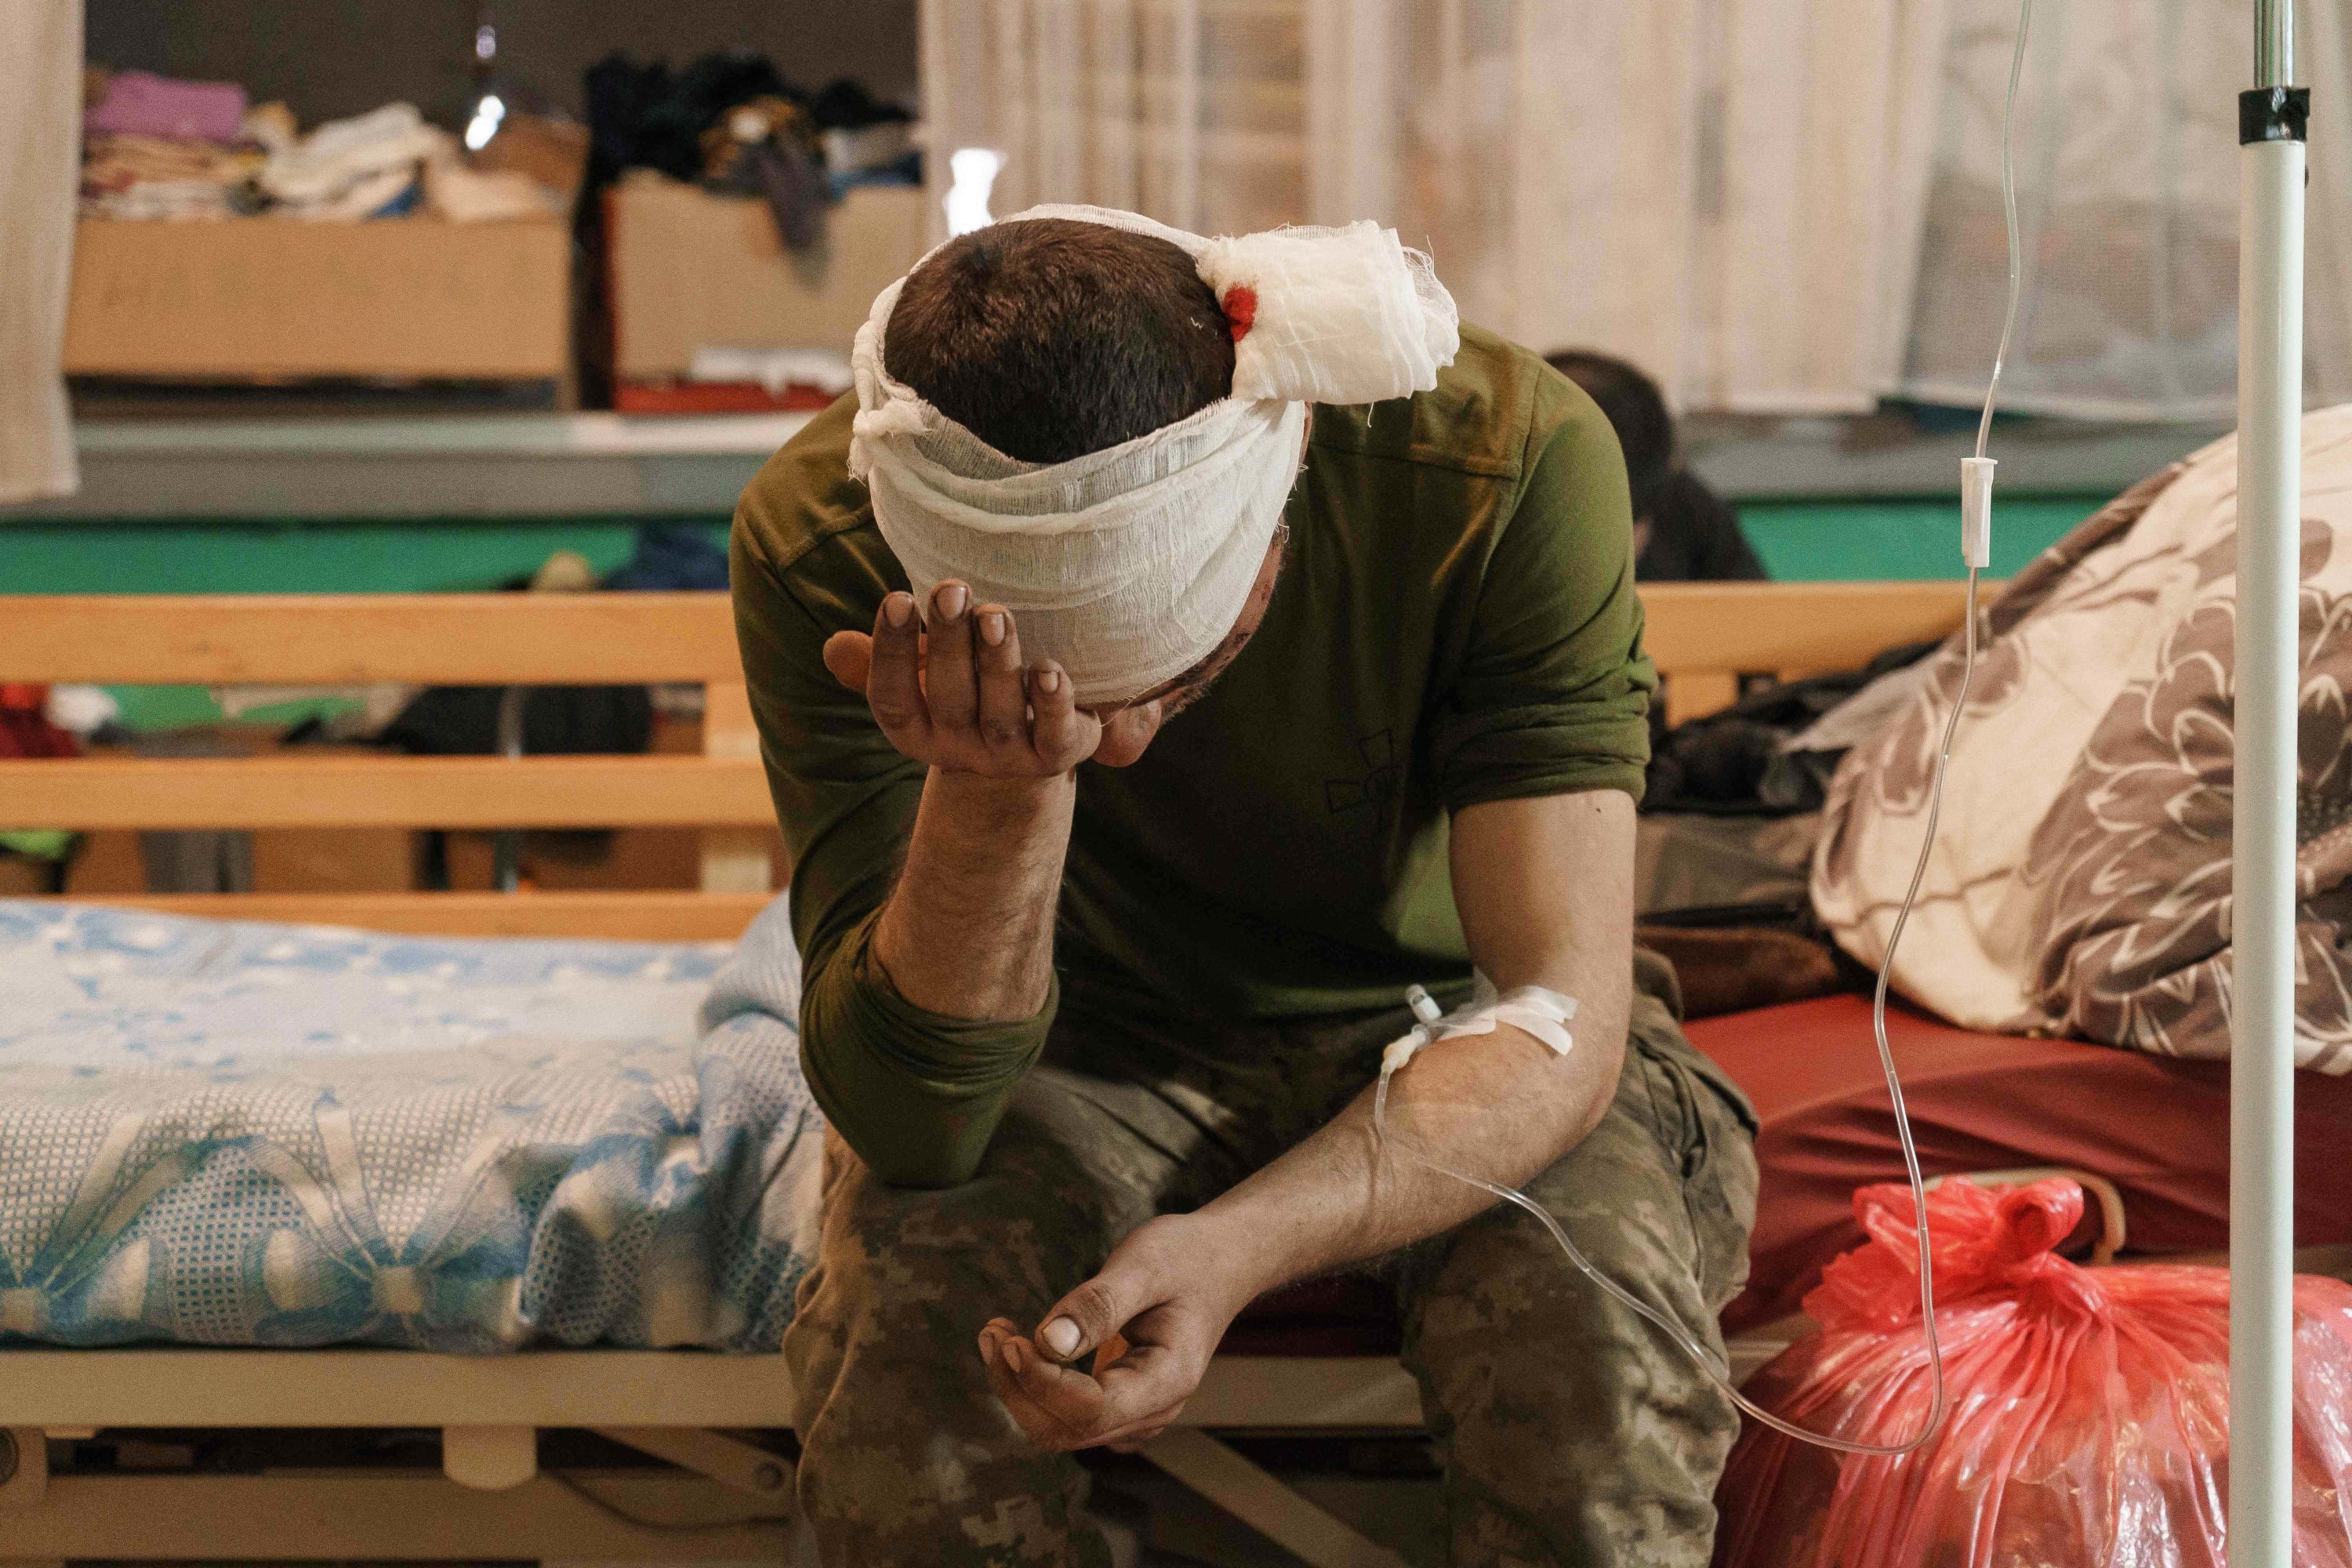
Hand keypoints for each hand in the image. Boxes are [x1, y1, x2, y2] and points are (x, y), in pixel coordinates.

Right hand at [823, 582, 1167, 771]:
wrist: (1028, 743)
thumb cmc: (964, 686)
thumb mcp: (919, 673)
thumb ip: (879, 658)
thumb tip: (835, 649)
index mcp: (915, 728)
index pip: (892, 697)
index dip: (890, 652)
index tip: (897, 598)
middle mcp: (958, 748)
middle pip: (949, 699)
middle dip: (948, 644)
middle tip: (951, 589)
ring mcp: (1009, 756)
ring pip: (1001, 716)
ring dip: (997, 663)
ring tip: (996, 614)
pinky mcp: (1058, 753)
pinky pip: (1056, 736)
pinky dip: (1053, 704)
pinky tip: (1050, 670)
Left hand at [975, 1214, 1259, 1451]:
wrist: (1222, 1261)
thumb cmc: (1187, 1257)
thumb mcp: (1144, 1266)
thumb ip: (1098, 1305)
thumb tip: (1046, 1343)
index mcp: (1167, 1381)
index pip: (1090, 1409)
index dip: (1041, 1382)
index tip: (1010, 1338)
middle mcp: (1153, 1410)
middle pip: (1066, 1430)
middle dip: (1020, 1388)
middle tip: (994, 1332)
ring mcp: (1137, 1412)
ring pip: (1061, 1428)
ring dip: (1020, 1388)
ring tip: (997, 1333)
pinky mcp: (1120, 1402)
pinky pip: (1067, 1414)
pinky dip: (1035, 1387)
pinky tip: (1021, 1346)